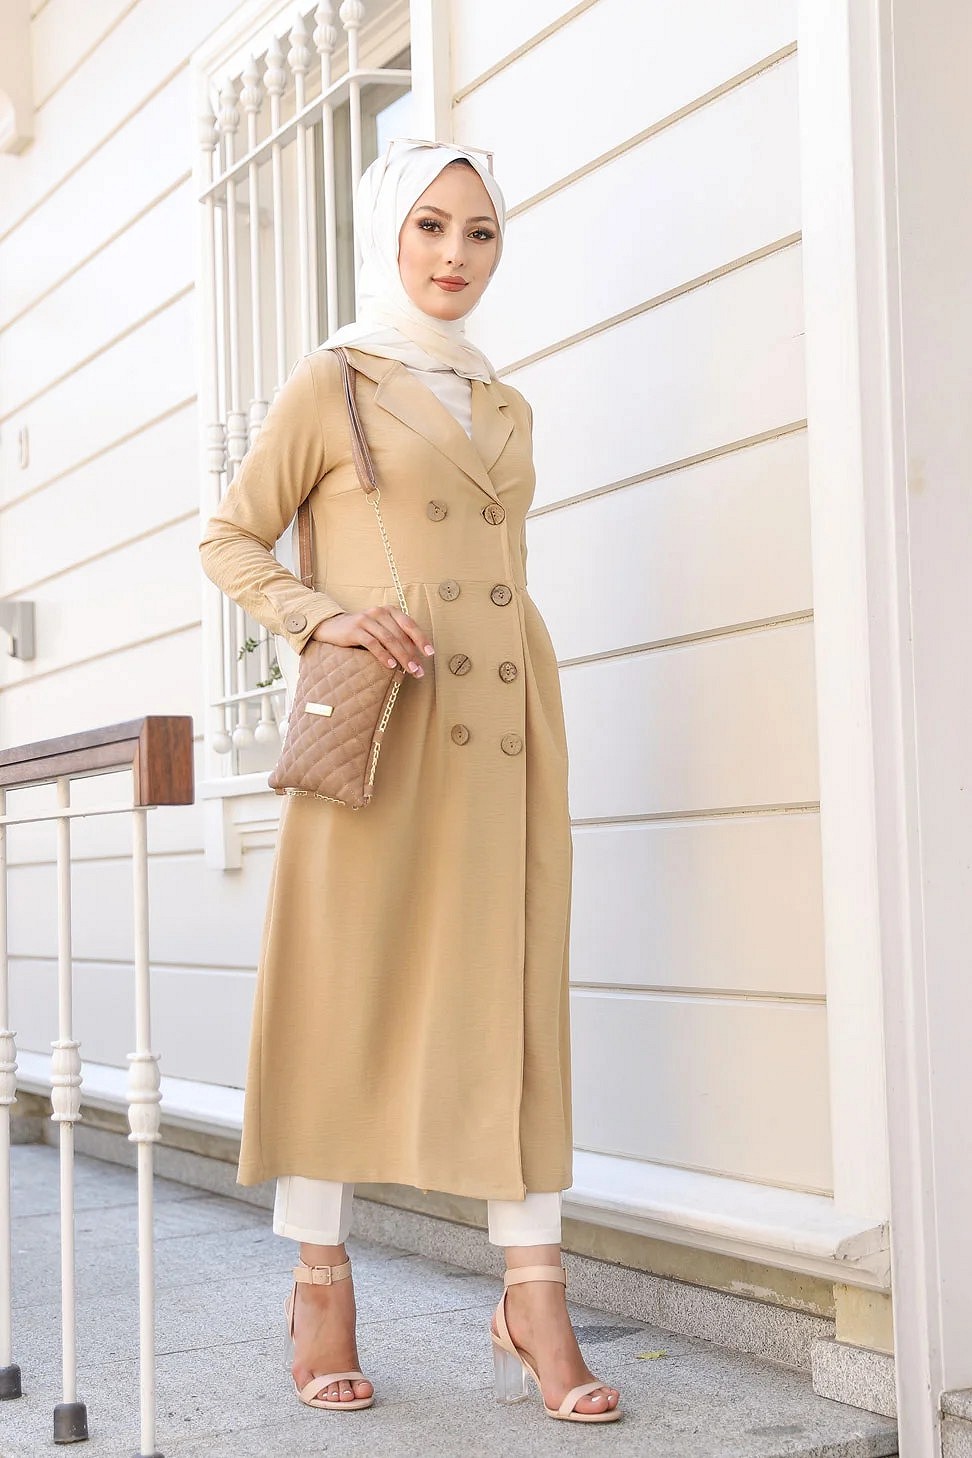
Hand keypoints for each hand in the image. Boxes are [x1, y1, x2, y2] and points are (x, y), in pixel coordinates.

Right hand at [311, 607, 433, 675]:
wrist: (333, 627)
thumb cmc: (362, 632)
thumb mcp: (381, 630)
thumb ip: (396, 637)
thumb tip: (416, 656)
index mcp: (390, 611)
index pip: (409, 625)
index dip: (421, 639)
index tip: (429, 654)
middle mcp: (380, 612)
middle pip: (400, 635)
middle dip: (412, 654)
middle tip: (419, 670)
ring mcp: (366, 619)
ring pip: (389, 639)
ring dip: (402, 656)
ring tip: (410, 670)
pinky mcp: (355, 629)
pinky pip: (373, 643)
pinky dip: (383, 655)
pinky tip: (390, 665)